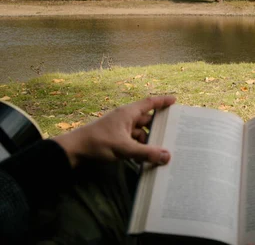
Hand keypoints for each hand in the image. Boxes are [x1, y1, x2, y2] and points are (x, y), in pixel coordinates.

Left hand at [53, 96, 175, 167]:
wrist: (73, 151)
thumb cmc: (98, 143)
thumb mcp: (124, 148)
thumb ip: (146, 153)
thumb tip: (168, 156)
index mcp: (128, 113)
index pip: (149, 103)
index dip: (163, 101)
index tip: (175, 100)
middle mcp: (125, 118)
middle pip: (147, 120)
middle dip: (158, 128)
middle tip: (173, 134)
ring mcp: (120, 129)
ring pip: (140, 133)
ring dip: (148, 142)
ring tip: (159, 153)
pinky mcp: (115, 139)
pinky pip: (133, 141)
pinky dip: (139, 148)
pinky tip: (143, 159)